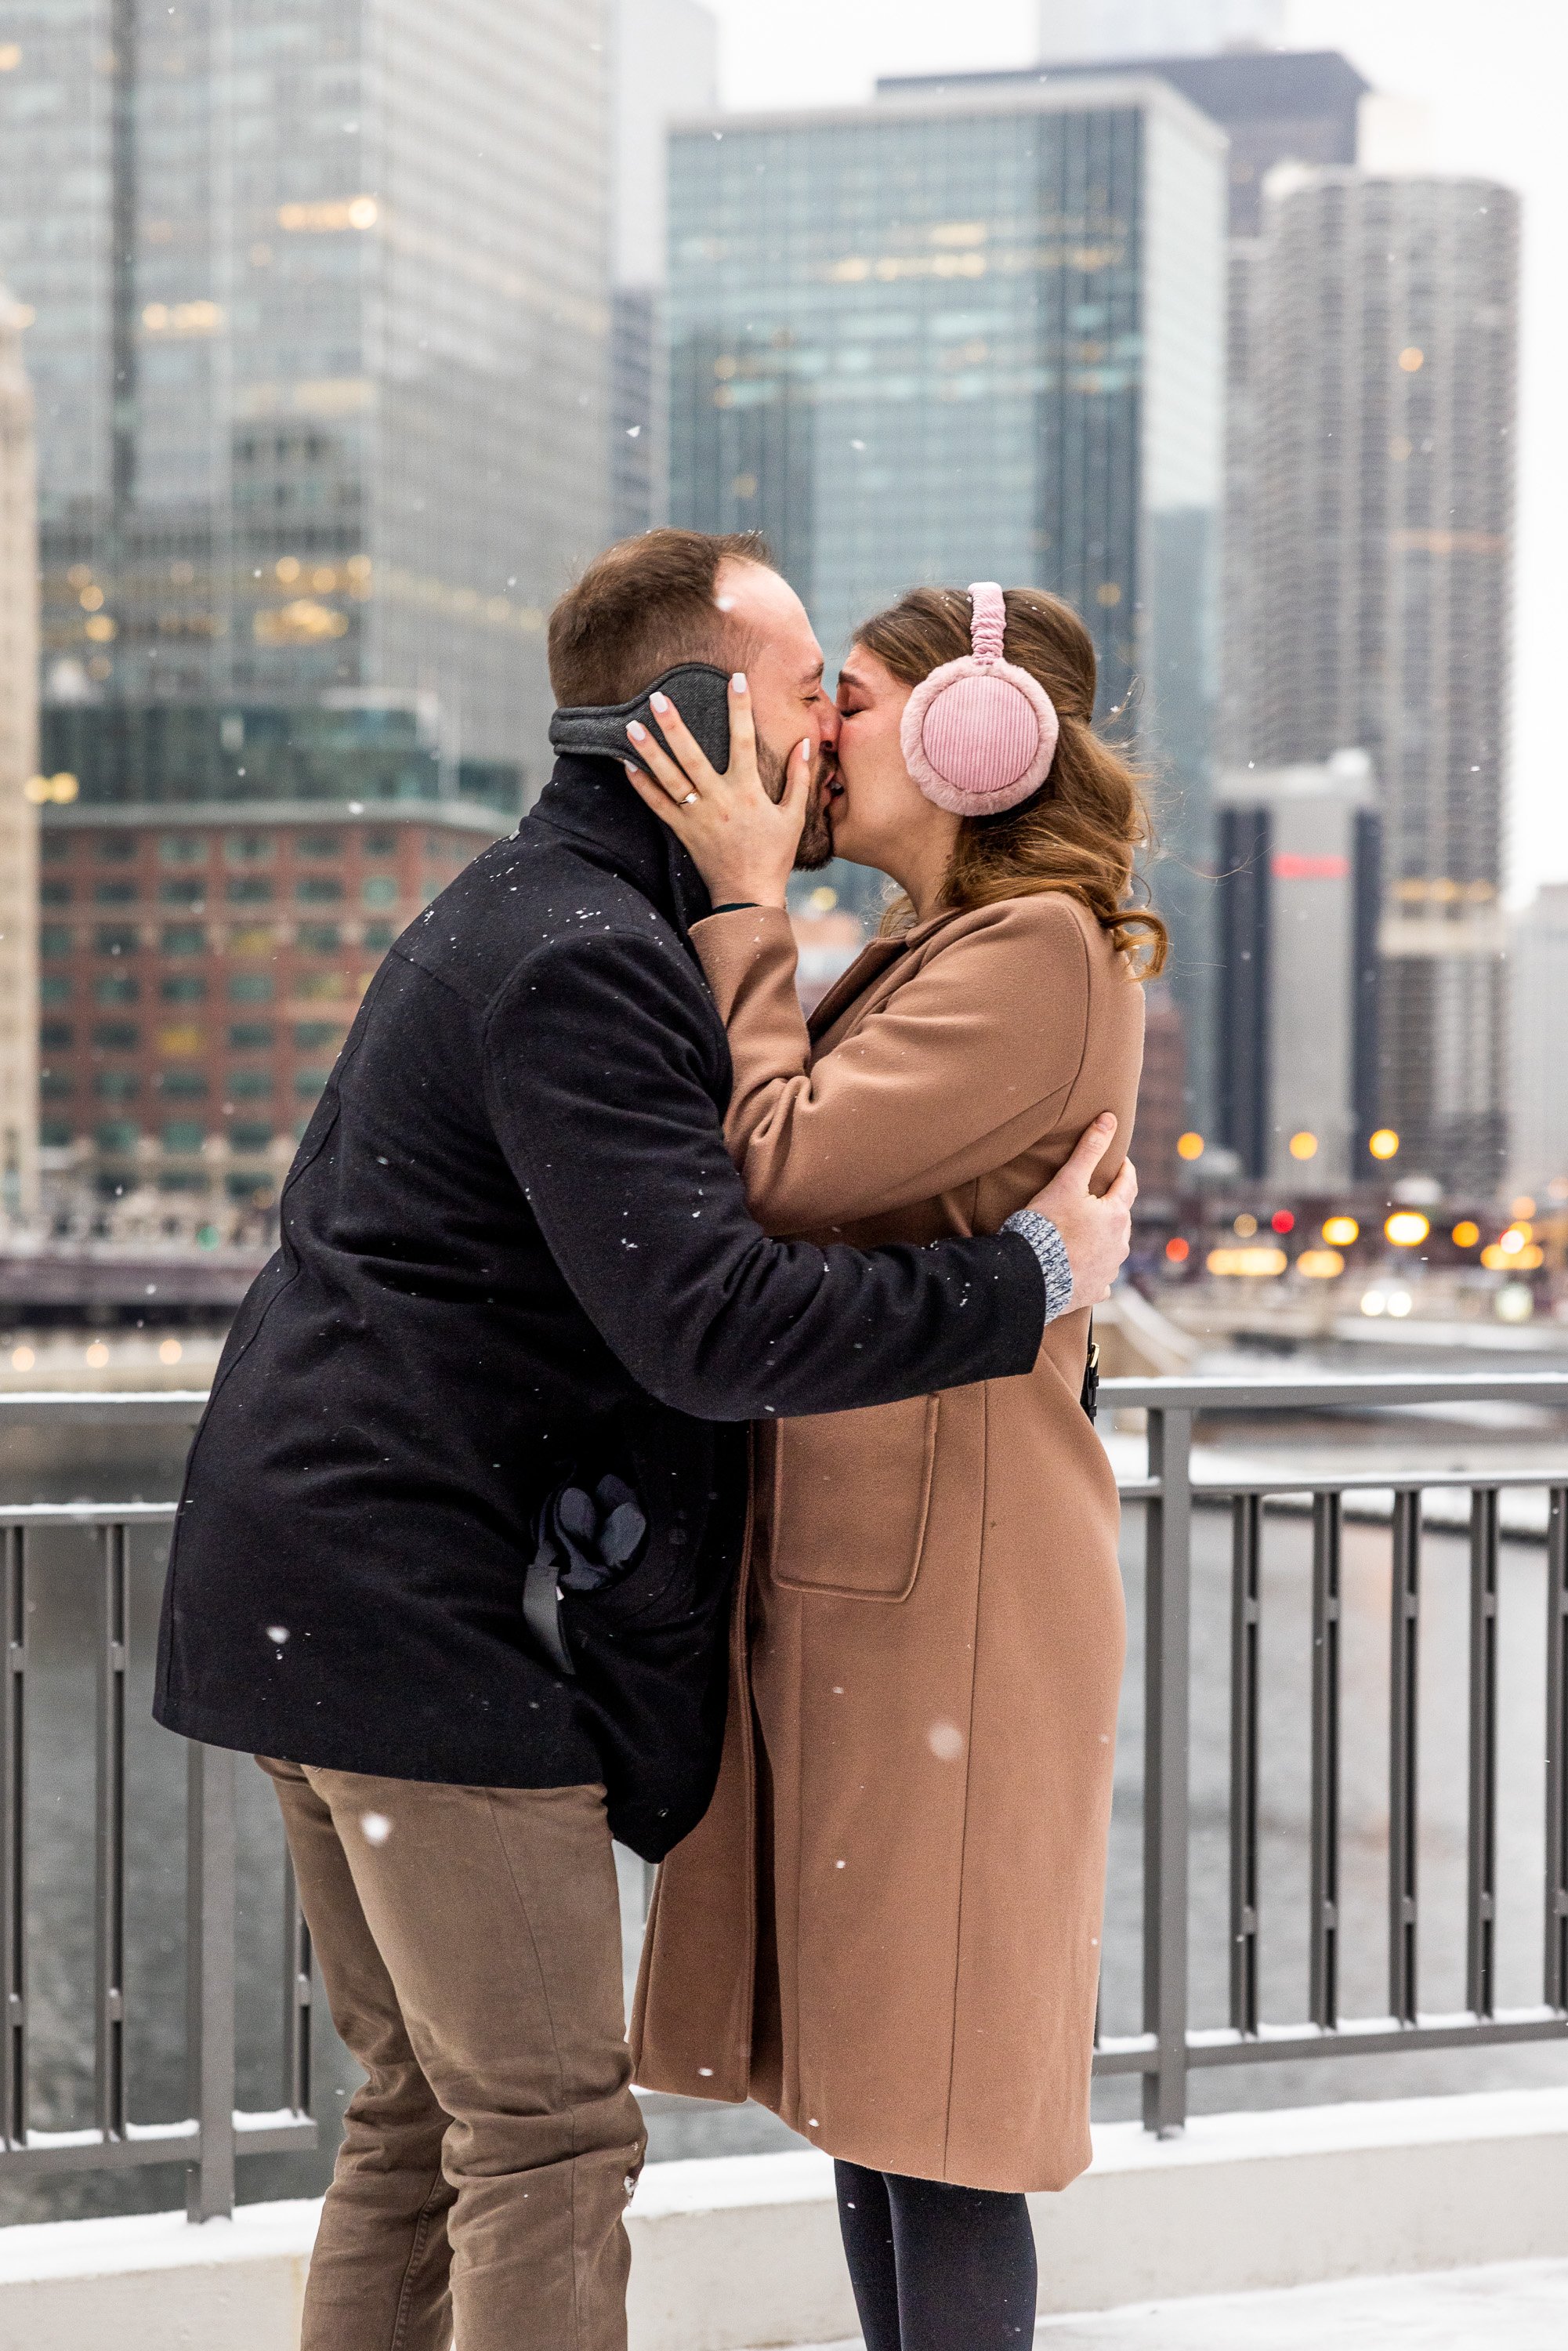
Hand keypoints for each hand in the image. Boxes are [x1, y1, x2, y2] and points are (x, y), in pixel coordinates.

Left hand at [621, 673, 809, 908]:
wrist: (748, 895)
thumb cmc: (774, 855)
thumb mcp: (794, 816)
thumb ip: (799, 778)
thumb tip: (806, 743)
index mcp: (748, 792)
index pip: (744, 740)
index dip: (741, 708)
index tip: (736, 679)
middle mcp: (719, 800)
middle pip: (692, 756)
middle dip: (675, 725)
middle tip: (658, 698)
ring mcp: (697, 816)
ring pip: (669, 778)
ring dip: (649, 751)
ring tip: (632, 726)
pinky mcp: (683, 832)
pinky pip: (658, 806)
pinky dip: (642, 786)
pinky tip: (628, 765)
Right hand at [1028, 1114, 1136, 1309]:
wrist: (1031, 1274)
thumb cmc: (1048, 1225)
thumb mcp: (1067, 1181)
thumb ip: (1089, 1149)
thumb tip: (1110, 1118)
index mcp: (1117, 1215)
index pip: (1128, 1184)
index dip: (1123, 1169)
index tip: (1117, 1160)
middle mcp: (1120, 1244)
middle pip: (1121, 1217)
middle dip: (1110, 1206)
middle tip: (1093, 1197)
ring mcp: (1109, 1270)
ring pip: (1112, 1248)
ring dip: (1103, 1238)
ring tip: (1083, 1233)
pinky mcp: (1095, 1290)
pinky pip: (1100, 1277)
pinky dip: (1094, 1269)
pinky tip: (1082, 1267)